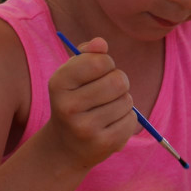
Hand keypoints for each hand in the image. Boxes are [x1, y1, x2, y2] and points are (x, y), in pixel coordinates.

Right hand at [42, 36, 136, 169]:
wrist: (65, 147)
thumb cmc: (75, 100)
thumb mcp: (74, 75)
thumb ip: (88, 54)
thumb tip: (101, 43)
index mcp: (58, 83)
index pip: (99, 61)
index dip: (106, 63)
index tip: (100, 71)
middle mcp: (68, 107)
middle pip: (118, 81)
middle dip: (119, 82)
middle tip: (109, 91)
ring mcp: (85, 128)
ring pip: (127, 101)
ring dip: (123, 102)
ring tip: (107, 110)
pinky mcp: (104, 144)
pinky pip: (131, 120)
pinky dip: (127, 119)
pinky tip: (111, 125)